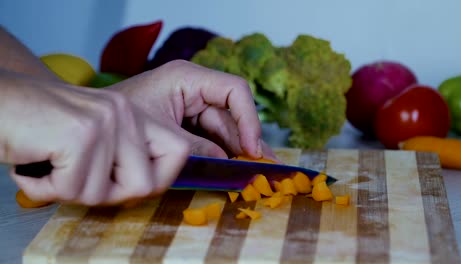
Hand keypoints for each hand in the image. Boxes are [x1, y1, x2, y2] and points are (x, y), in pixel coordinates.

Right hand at [0, 70, 189, 205]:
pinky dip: (47, 188)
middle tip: (78, 179)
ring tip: (53, 166)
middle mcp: (125, 113)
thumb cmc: (42, 127)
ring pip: (105, 194)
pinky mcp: (80, 135)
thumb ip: (124, 157)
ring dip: (72, 191)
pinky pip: (73, 189)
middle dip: (109, 195)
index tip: (129, 184)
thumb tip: (149, 187)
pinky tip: (37, 165)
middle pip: (147, 185)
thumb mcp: (94, 137)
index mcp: (134, 113)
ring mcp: (105, 122)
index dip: (161, 178)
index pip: (179, 151)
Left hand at [111, 60, 277, 160]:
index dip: (248, 118)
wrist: (92, 128)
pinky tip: (233, 165)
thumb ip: (196, 147)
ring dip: (237, 148)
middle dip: (246, 139)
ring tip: (254, 168)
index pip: (234, 90)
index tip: (251, 148)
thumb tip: (225, 161)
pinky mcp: (185, 120)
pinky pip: (210, 134)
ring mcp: (190, 104)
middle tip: (262, 165)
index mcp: (187, 78)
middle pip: (231, 113)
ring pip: (223, 126)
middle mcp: (193, 87)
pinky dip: (221, 150)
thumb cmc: (119, 121)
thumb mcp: (161, 134)